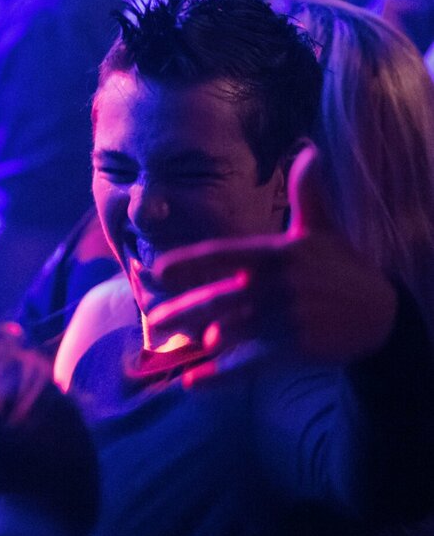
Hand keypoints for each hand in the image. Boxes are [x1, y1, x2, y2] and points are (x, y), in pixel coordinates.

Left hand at [146, 146, 397, 369]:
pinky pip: (251, 364)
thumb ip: (307, 197)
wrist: (382, 315)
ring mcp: (287, 319)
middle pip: (221, 297)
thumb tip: (309, 152)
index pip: (225, 254)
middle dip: (184, 310)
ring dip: (202, 339)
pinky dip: (221, 376)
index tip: (158, 270)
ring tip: (173, 346)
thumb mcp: (323, 232)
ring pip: (233, 330)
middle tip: (154, 319)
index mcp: (278, 254)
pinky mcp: (296, 348)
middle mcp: (279, 286)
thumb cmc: (342, 269)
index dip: (191, 262)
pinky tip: (193, 383)